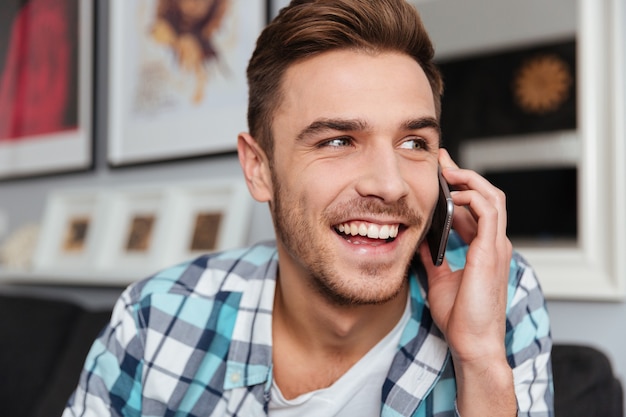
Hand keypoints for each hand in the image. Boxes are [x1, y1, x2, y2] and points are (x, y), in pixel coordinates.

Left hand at [418, 149, 515, 415]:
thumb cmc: (461, 317)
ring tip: (446, 169)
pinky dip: (471, 196)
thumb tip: (420, 240)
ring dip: (469, 179)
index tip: (439, 177)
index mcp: (484, 249)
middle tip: (441, 161)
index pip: (477, 209)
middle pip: (487, 195)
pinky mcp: (491, 251)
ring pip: (491, 197)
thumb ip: (434, 257)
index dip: (460, 189)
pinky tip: (452, 194)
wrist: (472, 342)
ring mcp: (495, 246)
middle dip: (464, 175)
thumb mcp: (441, 279)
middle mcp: (493, 243)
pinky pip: (487, 211)